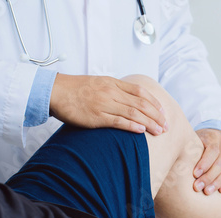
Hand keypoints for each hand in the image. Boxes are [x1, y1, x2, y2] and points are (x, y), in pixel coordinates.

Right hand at [49, 74, 167, 134]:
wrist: (55, 91)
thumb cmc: (75, 90)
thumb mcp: (98, 84)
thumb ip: (113, 90)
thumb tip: (128, 100)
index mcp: (113, 83)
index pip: (140, 92)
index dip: (154, 102)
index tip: (163, 112)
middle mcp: (111, 92)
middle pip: (141, 104)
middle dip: (156, 116)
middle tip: (166, 126)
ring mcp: (104, 103)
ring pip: (133, 113)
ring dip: (149, 123)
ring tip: (159, 131)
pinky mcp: (96, 116)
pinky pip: (118, 121)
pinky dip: (132, 126)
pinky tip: (141, 131)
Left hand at [193, 129, 220, 194]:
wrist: (218, 137)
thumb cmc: (201, 142)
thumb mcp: (195, 139)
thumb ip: (190, 148)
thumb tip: (177, 163)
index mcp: (215, 137)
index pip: (212, 151)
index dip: (204, 163)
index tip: (195, 174)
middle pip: (220, 163)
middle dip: (208, 177)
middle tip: (197, 187)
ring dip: (217, 183)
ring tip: (207, 192)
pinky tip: (220, 191)